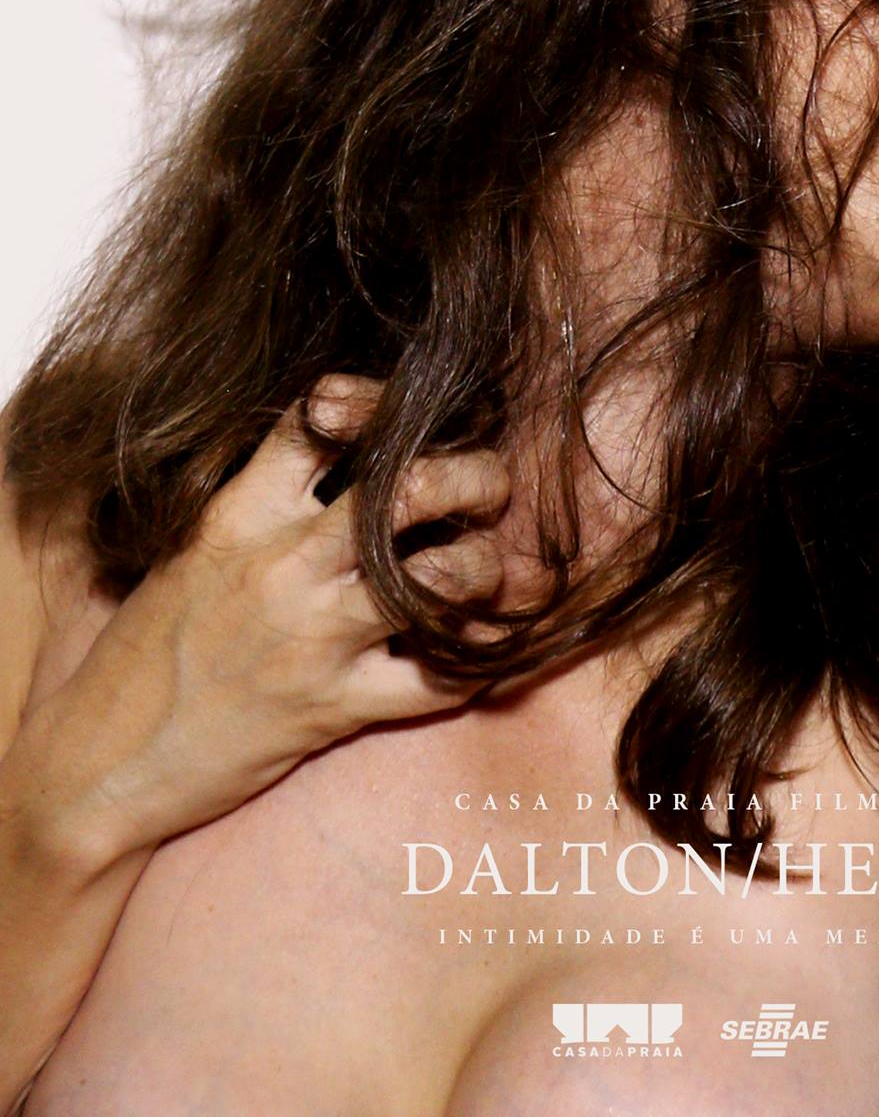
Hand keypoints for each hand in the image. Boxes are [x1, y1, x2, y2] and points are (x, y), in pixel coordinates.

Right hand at [21, 375, 510, 860]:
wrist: (101, 761)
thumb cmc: (147, 651)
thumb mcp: (193, 551)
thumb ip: (263, 502)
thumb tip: (340, 454)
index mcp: (241, 514)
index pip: (323, 421)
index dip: (381, 402)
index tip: (412, 417)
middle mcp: (281, 564)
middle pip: (408, 488)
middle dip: (472, 477)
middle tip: (490, 487)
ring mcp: (310, 636)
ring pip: (438, 578)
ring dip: (483, 569)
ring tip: (487, 571)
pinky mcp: (330, 707)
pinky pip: (435, 681)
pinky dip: (473, 666)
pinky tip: (478, 653)